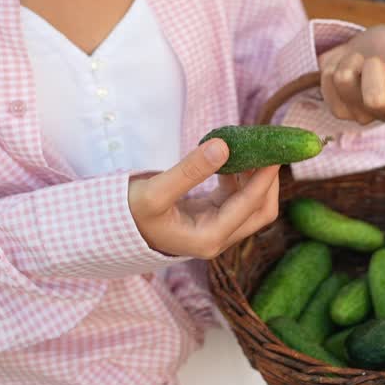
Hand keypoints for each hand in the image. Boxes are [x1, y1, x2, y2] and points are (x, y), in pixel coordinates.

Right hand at [128, 139, 280, 258]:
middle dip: (268, 180)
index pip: (249, 206)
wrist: (110, 228)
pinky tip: (229, 157)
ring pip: (251, 204)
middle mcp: (217, 238)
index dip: (265, 177)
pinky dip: (239, 177)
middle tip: (268, 148)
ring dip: (255, 176)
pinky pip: (236, 197)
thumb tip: (224, 146)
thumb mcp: (156, 191)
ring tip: (248, 146)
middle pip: (261, 211)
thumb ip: (190, 170)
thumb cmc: (130, 213)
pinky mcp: (210, 216)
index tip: (275, 150)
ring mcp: (215, 228)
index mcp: (208, 239)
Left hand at [319, 25, 384, 144]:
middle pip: (375, 101)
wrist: (355, 46)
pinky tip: (342, 66)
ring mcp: (360, 115)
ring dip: (351, 62)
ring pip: (346, 84)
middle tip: (376, 58)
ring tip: (359, 59)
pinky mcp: (338, 110)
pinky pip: (328, 84)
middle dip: (372, 69)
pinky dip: (333, 66)